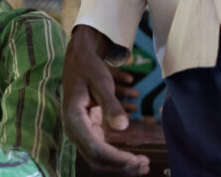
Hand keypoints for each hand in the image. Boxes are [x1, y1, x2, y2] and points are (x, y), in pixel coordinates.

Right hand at [61, 25, 149, 175]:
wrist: (79, 56)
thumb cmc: (89, 67)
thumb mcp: (101, 81)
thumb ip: (111, 104)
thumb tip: (122, 126)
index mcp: (75, 119)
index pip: (95, 149)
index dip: (117, 159)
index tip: (137, 160)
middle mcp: (75, 129)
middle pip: (97, 158)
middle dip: (121, 165)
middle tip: (145, 164)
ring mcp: (81, 129)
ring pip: (100, 155)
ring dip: (121, 161)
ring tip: (143, 162)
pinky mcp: (88, 126)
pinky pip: (104, 143)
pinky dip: (120, 145)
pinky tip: (136, 132)